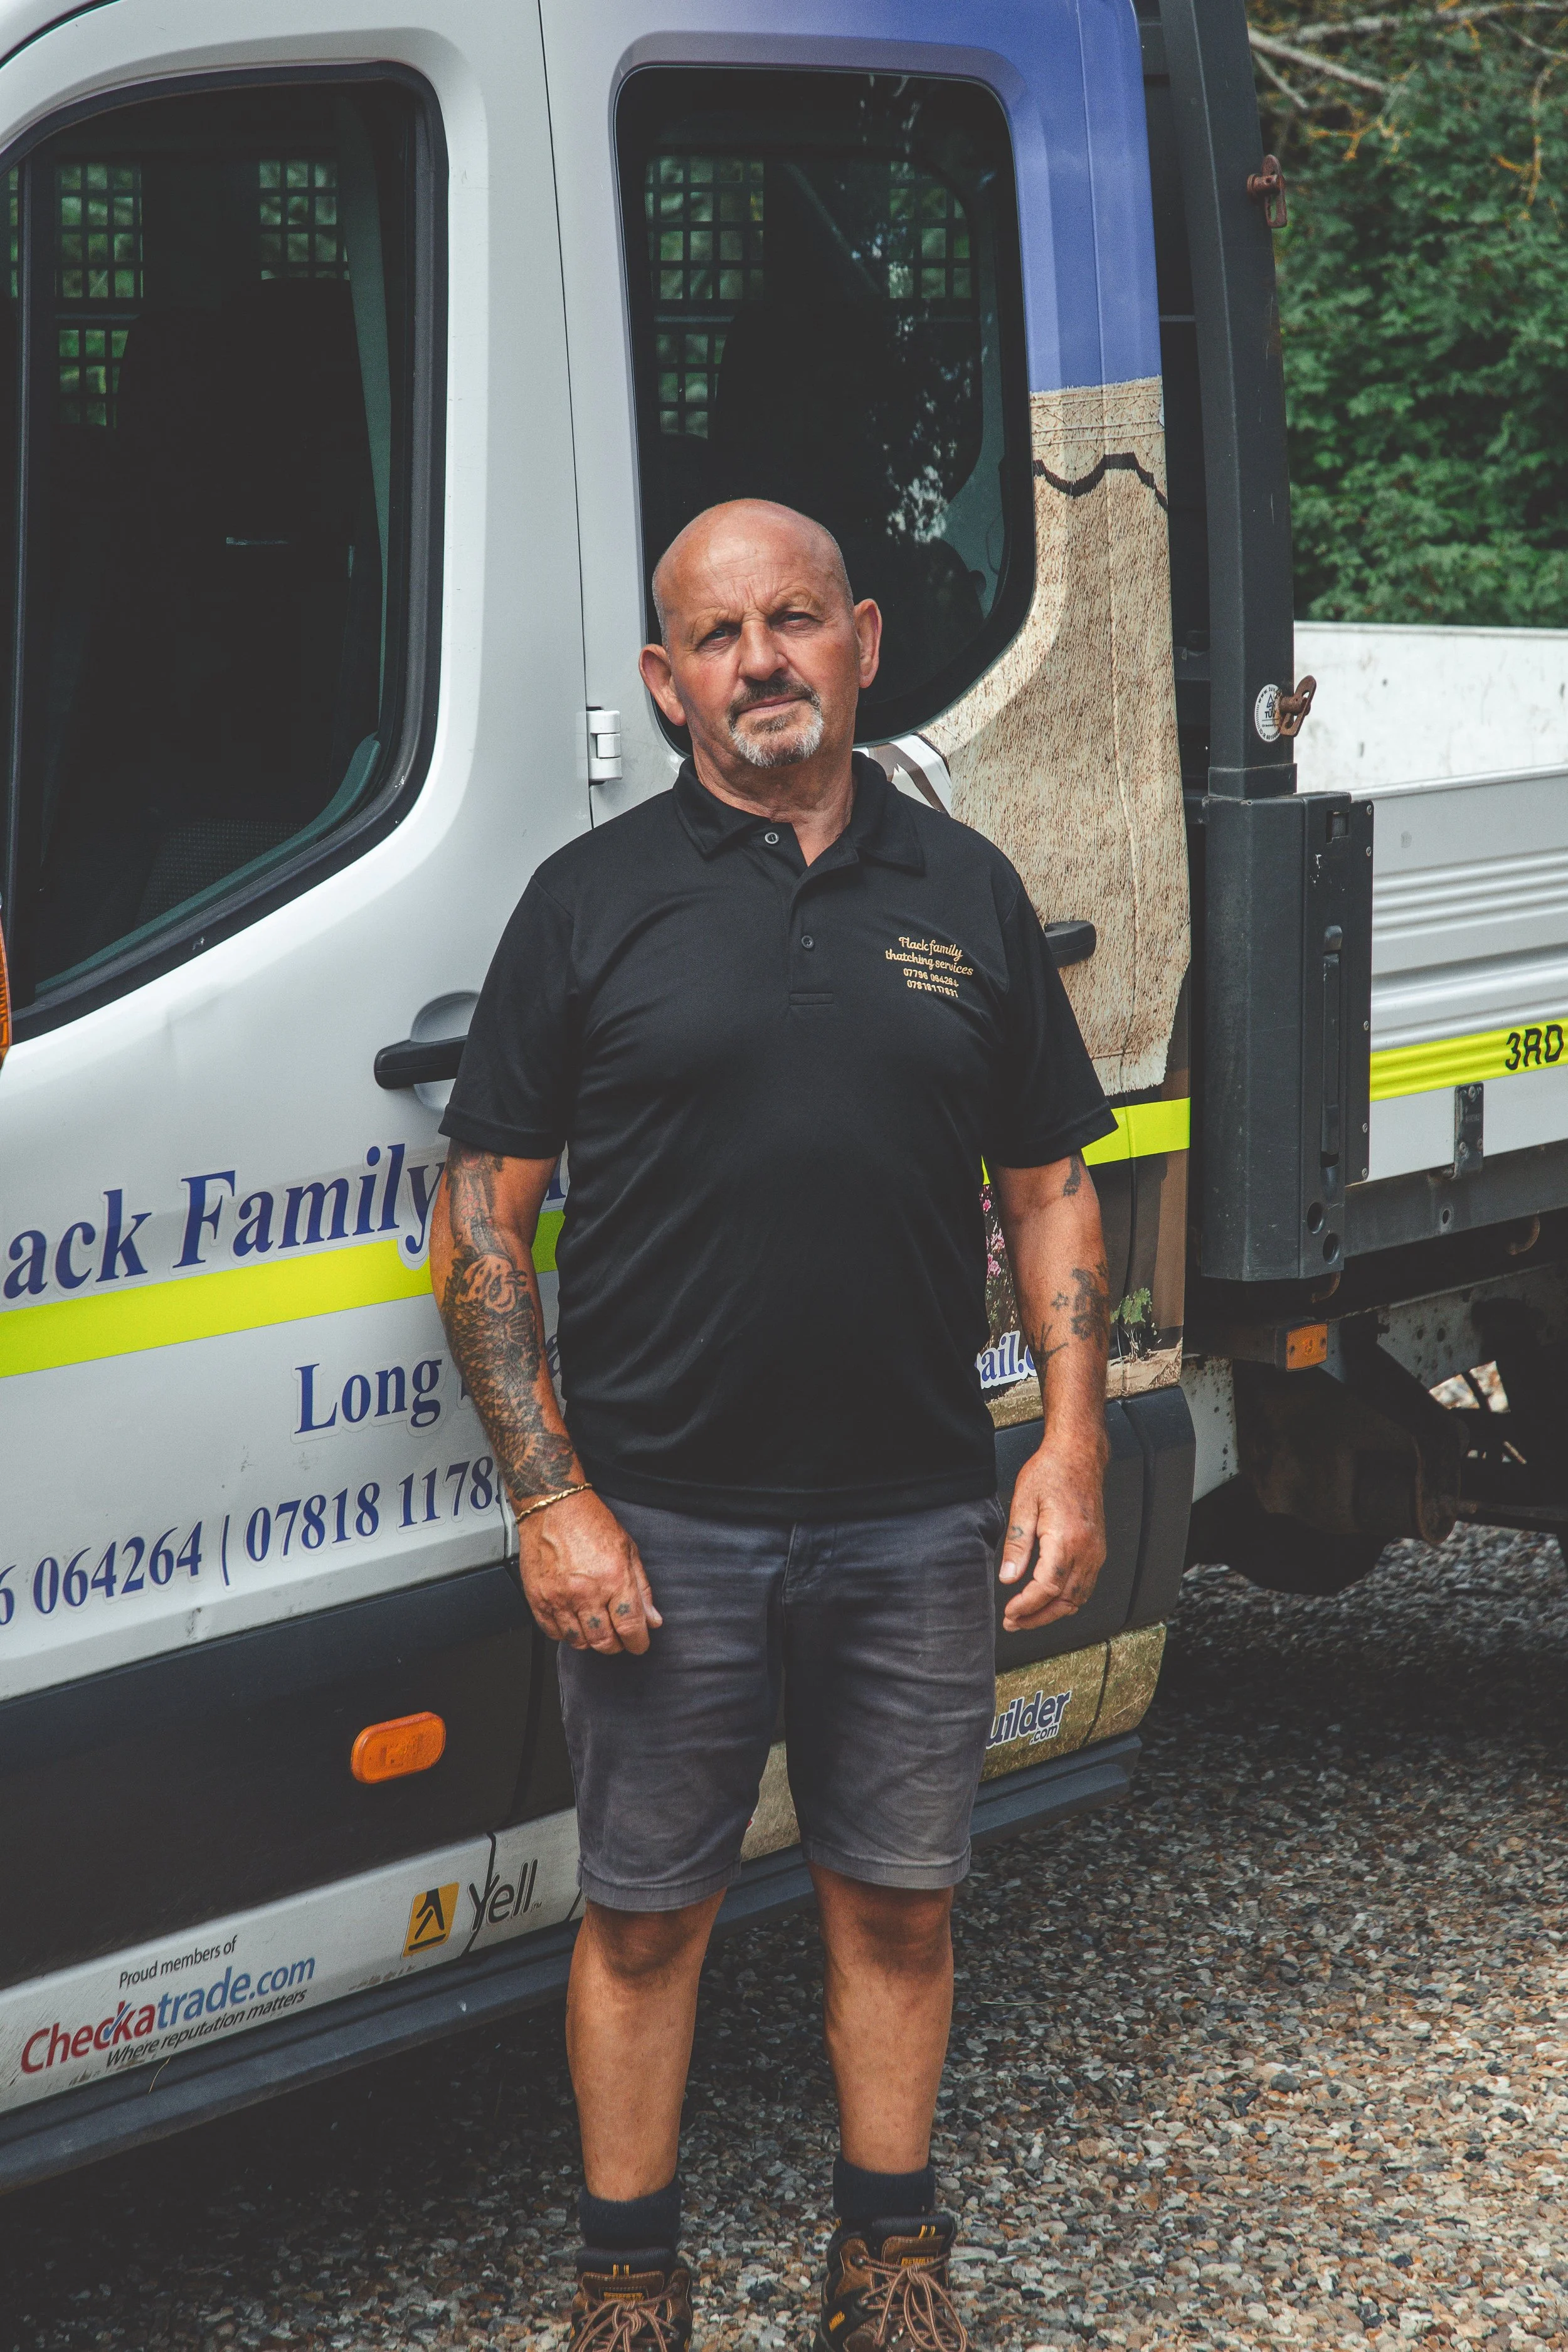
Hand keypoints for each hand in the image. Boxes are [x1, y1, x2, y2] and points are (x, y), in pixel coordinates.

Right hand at [517, 1490, 661, 1654]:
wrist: (554, 1508)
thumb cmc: (591, 1523)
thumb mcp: (628, 1550)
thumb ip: (642, 1589)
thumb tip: (652, 1620)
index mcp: (614, 1579)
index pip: (631, 1628)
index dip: (638, 1642)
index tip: (639, 1643)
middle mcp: (586, 1592)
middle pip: (605, 1641)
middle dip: (616, 1645)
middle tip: (618, 1637)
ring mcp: (559, 1598)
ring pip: (579, 1642)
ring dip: (591, 1641)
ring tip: (596, 1627)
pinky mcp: (538, 1599)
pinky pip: (553, 1633)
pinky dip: (566, 1634)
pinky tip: (573, 1621)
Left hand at [997, 1431, 1107, 1631]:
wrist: (1078, 1455)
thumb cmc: (1052, 1472)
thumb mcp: (1023, 1504)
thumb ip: (1017, 1545)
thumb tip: (1008, 1577)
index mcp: (1066, 1540)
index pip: (1046, 1588)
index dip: (1026, 1606)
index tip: (1010, 1613)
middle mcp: (1087, 1550)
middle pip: (1065, 1601)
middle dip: (1039, 1618)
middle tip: (1015, 1623)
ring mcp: (1096, 1551)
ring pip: (1079, 1597)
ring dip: (1054, 1612)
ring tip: (1029, 1617)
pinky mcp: (1098, 1549)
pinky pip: (1087, 1585)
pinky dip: (1069, 1600)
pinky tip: (1052, 1600)